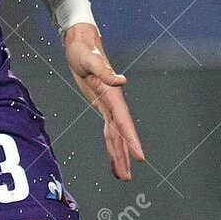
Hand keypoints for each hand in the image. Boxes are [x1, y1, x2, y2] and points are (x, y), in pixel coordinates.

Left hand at [63, 23, 144, 180]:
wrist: (81, 42)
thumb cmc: (84, 50)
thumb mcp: (90, 59)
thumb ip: (105, 71)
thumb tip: (122, 80)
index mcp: (112, 95)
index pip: (124, 122)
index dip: (132, 140)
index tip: (139, 157)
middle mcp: (113, 102)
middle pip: (121, 135)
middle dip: (125, 156)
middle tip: (128, 176)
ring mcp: (108, 106)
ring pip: (115, 136)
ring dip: (119, 155)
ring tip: (123, 176)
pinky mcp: (101, 106)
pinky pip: (109, 131)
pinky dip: (111, 145)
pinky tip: (113, 157)